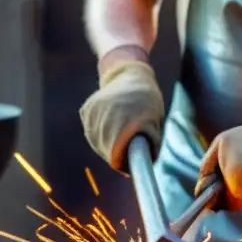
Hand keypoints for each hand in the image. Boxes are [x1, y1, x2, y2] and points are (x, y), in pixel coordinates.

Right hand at [80, 55, 163, 169]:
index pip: (117, 151)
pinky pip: (91, 131)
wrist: (128, 73)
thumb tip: (139, 167)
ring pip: (96, 141)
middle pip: (106, 148)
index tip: (127, 168)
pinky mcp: (86, 110)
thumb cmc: (147, 100)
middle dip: (116, 154)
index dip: (122, 162)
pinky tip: (109, 126)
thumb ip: (149, 141)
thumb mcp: (155, 120)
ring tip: (118, 139)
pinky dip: (99, 133)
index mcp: (125, 119)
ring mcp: (94, 112)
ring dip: (106, 145)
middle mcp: (106, 115)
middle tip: (125, 153)